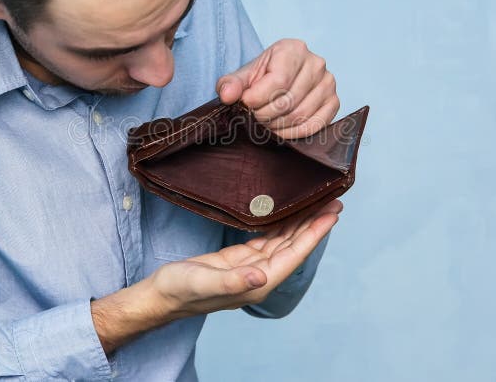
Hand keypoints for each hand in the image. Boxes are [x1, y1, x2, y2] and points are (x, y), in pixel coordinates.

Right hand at [148, 199, 342, 318]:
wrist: (162, 295)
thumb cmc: (181, 290)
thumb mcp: (205, 283)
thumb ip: (233, 281)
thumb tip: (262, 276)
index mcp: (258, 283)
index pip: (295, 254)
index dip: (314, 234)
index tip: (332, 214)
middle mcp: (261, 275)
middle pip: (295, 246)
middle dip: (315, 224)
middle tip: (334, 201)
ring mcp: (251, 267)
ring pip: (283, 241)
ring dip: (301, 223)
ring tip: (319, 203)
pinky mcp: (240, 258)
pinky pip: (268, 239)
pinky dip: (281, 225)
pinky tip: (289, 213)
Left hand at [215, 39, 339, 139]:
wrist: (281, 77)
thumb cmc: (263, 75)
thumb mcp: (245, 75)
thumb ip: (232, 84)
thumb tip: (226, 96)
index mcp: (294, 49)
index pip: (278, 81)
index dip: (257, 98)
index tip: (244, 104)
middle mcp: (316, 64)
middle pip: (288, 101)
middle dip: (264, 115)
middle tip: (252, 117)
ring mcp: (328, 83)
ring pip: (299, 115)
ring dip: (276, 126)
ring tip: (263, 122)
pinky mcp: (334, 102)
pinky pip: (314, 126)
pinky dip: (293, 133)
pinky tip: (279, 130)